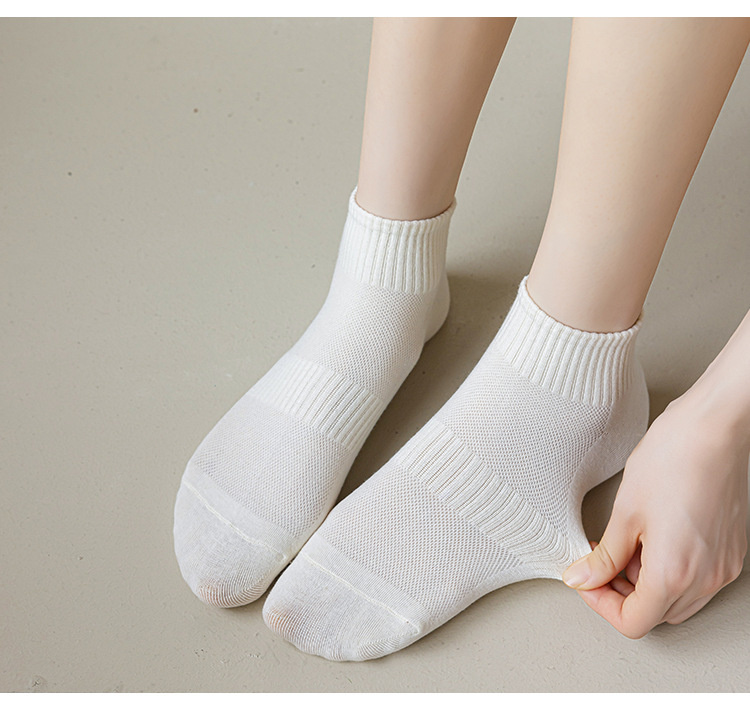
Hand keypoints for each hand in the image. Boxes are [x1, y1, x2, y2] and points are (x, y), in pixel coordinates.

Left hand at [562, 391, 748, 637]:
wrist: (714, 428)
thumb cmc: (671, 459)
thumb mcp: (625, 511)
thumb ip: (604, 555)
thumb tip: (582, 578)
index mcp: (675, 574)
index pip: (633, 622)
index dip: (601, 604)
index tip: (586, 578)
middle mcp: (706, 579)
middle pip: (656, 614)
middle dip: (620, 593)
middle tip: (599, 559)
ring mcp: (723, 567)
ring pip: (677, 600)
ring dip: (644, 583)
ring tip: (623, 545)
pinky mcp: (730, 551)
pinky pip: (696, 579)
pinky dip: (669, 570)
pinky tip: (651, 537)